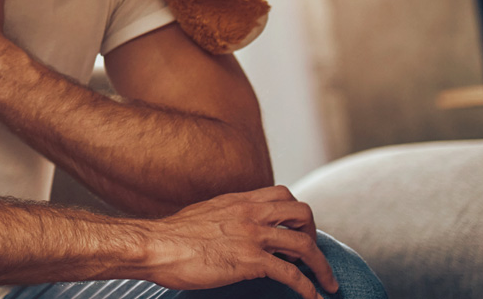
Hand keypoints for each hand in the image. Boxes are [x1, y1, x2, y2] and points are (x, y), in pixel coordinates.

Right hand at [141, 186, 337, 298]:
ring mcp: (252, 236)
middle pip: (301, 211)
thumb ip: (224, 217)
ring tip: (328, 284)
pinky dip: (308, 287)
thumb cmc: (170, 236)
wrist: (154, 246)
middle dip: (314, 233)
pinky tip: (312, 297)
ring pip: (304, 243)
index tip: (296, 232)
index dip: (295, 213)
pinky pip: (292, 274)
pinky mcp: (250, 261)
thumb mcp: (203, 215)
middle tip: (312, 254)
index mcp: (237, 201)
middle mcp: (249, 213)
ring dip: (323, 266)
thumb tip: (232, 229)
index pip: (281, 194)